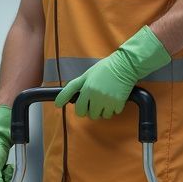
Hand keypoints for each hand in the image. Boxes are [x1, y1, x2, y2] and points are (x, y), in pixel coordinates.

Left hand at [53, 26, 170, 118]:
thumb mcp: (85, 75)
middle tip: (97, 100)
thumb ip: (72, 88)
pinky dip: (114, 108)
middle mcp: (96, 97)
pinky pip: (113, 113)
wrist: (124, 65)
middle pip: (91, 115)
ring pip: (102, 116)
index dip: (80, 109)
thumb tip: (58, 103)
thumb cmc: (104, 69)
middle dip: (92, 109)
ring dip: (103, 110)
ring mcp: (108, 101)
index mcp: (87, 90)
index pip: (80, 109)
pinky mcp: (119, 104)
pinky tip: (114, 98)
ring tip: (106, 98)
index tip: (82, 107)